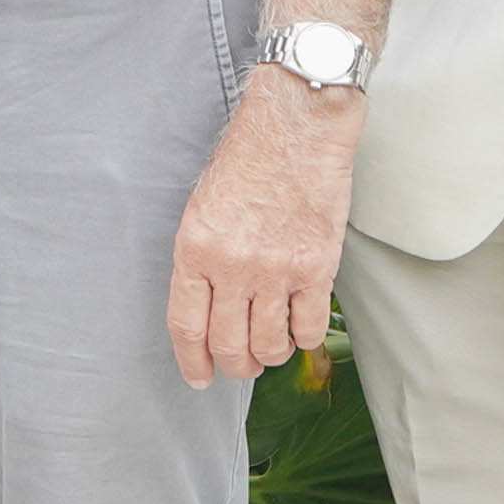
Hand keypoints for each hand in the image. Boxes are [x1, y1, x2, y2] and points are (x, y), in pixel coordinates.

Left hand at [170, 68, 356, 387]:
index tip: (199, 376)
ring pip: (269, 345)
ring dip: (269, 356)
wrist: (296, 127)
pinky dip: (303, 339)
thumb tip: (207, 310)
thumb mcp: (202, 207)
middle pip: (228, 345)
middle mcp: (233, 265)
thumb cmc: (248, 159)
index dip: (192, 360)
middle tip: (241, 364)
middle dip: (233, 365)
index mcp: (195, 249)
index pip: (187, 326)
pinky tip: (299, 328)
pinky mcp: (317, 267)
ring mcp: (276, 269)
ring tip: (271, 348)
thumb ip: (202, 260)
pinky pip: (308, 327)